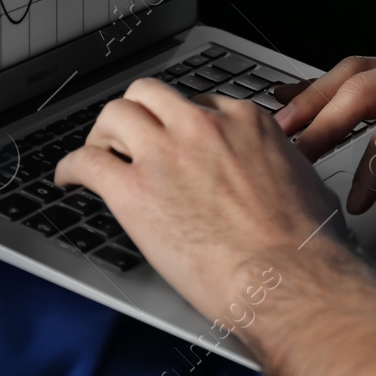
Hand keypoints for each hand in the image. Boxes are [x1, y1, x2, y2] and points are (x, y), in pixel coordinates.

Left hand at [54, 78, 343, 323]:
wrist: (292, 280)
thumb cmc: (308, 246)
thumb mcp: (304, 182)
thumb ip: (275, 167)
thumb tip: (274, 179)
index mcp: (244, 122)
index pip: (199, 104)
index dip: (182, 126)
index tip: (177, 144)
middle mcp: (201, 127)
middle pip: (150, 96)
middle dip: (137, 115)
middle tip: (129, 138)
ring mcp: (165, 155)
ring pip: (114, 115)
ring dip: (102, 135)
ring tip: (98, 155)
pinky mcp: (134, 191)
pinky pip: (86, 163)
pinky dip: (70, 168)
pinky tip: (67, 178)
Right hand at [272, 45, 375, 213]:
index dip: (372, 163)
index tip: (356, 201)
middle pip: (363, 89)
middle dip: (324, 125)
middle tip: (294, 157)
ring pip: (352, 73)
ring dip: (311, 100)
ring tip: (281, 128)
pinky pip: (356, 71)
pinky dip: (321, 85)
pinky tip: (290, 95)